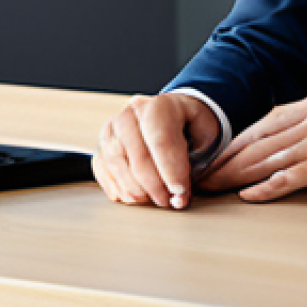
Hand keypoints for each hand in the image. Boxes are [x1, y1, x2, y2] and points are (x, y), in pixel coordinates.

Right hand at [92, 92, 219, 209]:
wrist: (170, 114)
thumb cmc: (189, 125)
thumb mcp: (205, 131)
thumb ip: (201, 160)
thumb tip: (180, 198)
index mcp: (160, 104)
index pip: (162, 140)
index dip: (171, 171)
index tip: (180, 193)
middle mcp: (131, 113)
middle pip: (138, 156)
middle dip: (155, 186)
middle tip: (170, 202)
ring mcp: (112, 128)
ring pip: (118, 165)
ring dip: (137, 191)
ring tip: (154, 200)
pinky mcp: (101, 145)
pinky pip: (103, 171)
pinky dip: (118, 189)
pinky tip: (135, 197)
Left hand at [199, 93, 306, 202]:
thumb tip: (279, 151)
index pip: (263, 124)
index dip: (234, 143)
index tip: (212, 160)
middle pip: (261, 141)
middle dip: (226, 160)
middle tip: (200, 177)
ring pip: (271, 157)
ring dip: (237, 174)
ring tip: (213, 187)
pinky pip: (296, 174)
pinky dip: (269, 185)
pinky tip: (249, 194)